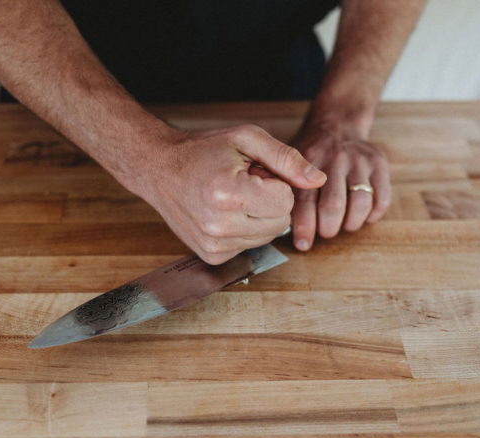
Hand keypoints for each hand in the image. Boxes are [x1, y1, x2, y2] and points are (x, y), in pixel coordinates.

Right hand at [136, 125, 326, 263]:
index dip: (276, 181)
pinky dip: (246, 229)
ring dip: (259, 216)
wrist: (160, 169)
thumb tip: (319, 180)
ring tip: (234, 196)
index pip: (285, 201)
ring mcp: (213, 246)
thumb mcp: (248, 139)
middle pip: (281, 223)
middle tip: (244, 183)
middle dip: (271, 201)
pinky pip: (251, 245)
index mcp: (227, 194)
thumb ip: (287, 159)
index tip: (251, 171)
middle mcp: (219, 226)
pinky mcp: (212, 256)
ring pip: (268, 236)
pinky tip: (225, 212)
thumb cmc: (203, 150)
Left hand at [290, 120, 390, 249]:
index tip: (303, 244)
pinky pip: (382, 199)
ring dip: (350, 224)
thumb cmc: (309, 155)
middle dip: (328, 228)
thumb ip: (284, 186)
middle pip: (333, 205)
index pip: (305, 199)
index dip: (304, 226)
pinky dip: (372, 215)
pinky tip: (362, 216)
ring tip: (343, 225)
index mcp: (310, 159)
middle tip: (325, 232)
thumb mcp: (290, 161)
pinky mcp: (380, 164)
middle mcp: (336, 158)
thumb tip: (277, 220)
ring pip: (361, 204)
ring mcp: (360, 161)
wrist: (337, 125)